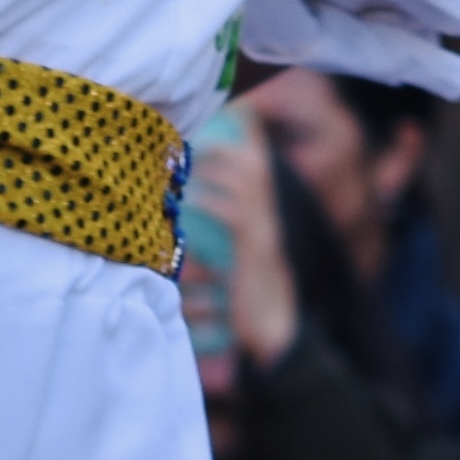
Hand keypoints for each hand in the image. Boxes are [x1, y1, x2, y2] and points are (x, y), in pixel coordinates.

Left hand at [191, 133, 301, 375]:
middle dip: (233, 148)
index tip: (234, 121)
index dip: (250, 147)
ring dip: (221, 167)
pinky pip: (236, 215)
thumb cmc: (250, 315)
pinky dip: (214, 201)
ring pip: (250, 184)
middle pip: (258, 170)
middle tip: (202, 133)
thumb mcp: (233, 279)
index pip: (261, 176)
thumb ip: (214, 260)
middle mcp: (269, 225)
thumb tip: (182, 250)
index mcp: (264, 227)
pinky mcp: (255, 251)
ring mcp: (265, 236)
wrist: (277, 338)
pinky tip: (192, 197)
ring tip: (195, 156)